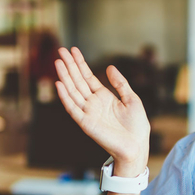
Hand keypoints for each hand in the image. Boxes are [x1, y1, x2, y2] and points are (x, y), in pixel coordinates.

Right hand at [54, 47, 149, 174]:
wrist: (137, 145)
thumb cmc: (137, 125)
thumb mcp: (132, 99)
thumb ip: (120, 84)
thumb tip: (109, 67)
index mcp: (104, 97)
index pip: (88, 77)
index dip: (80, 64)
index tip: (73, 50)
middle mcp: (94, 103)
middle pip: (78, 81)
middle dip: (70, 66)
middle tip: (61, 50)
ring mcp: (88, 112)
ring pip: (73, 91)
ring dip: (65, 77)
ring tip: (58, 62)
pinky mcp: (86, 123)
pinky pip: (72, 108)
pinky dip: (65, 96)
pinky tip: (59, 83)